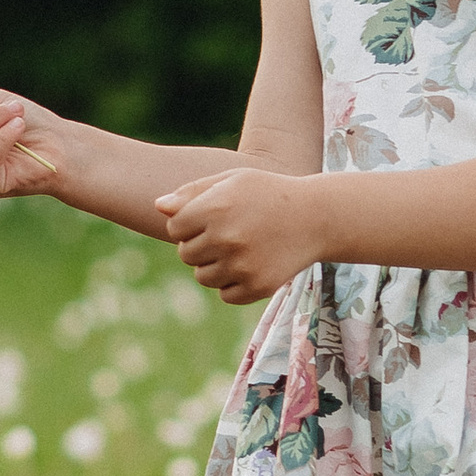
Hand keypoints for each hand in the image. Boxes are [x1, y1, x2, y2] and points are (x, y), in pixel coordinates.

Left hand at [155, 165, 323, 305]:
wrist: (317, 217)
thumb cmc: (268, 194)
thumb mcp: (232, 180)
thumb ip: (192, 192)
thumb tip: (158, 207)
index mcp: (214, 208)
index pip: (175, 229)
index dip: (189, 224)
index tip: (210, 218)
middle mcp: (226, 238)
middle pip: (186, 254)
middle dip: (201, 245)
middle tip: (228, 233)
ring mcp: (242, 265)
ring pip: (203, 277)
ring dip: (215, 266)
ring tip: (240, 248)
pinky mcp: (257, 286)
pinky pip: (225, 294)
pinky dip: (234, 284)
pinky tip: (251, 264)